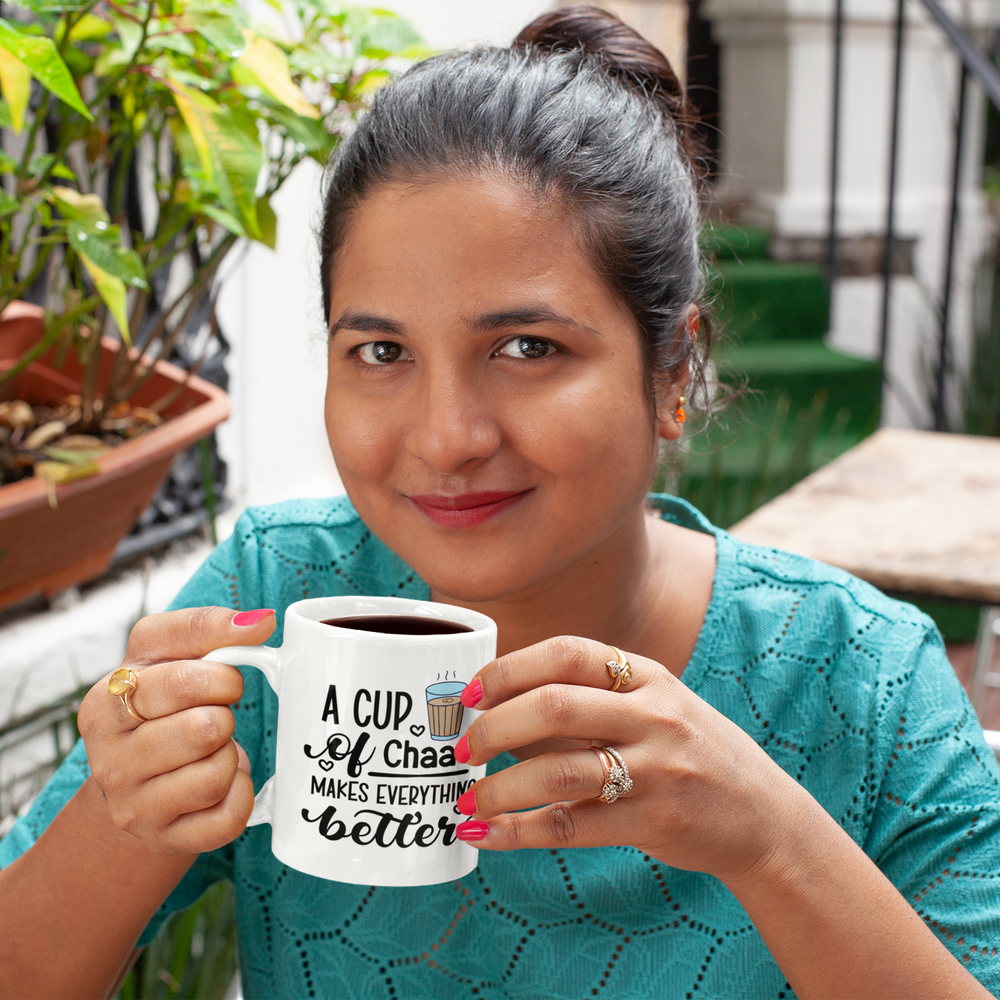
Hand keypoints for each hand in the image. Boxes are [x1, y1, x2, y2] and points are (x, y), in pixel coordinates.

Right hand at [77, 606, 275, 855]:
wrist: (136, 786)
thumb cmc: (162, 709)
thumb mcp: (167, 657)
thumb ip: (208, 629)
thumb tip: (261, 620)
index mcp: (104, 702)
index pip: (180, 675)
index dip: (220, 672)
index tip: (228, 677)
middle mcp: (109, 758)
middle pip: (204, 726)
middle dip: (225, 713)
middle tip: (216, 714)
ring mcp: (134, 805)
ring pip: (217, 772)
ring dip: (229, 755)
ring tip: (210, 750)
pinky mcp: (165, 839)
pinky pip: (229, 815)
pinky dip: (239, 794)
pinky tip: (220, 783)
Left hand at [453, 635, 807, 882]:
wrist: (764, 814)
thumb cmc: (689, 751)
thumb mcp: (654, 705)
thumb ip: (591, 699)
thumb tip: (501, 707)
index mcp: (647, 675)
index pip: (566, 654)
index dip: (509, 670)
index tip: (470, 694)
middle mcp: (653, 714)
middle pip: (554, 706)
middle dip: (494, 728)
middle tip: (462, 749)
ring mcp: (657, 768)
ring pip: (558, 771)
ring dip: (500, 788)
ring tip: (468, 801)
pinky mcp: (655, 821)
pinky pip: (572, 826)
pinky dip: (520, 832)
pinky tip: (488, 835)